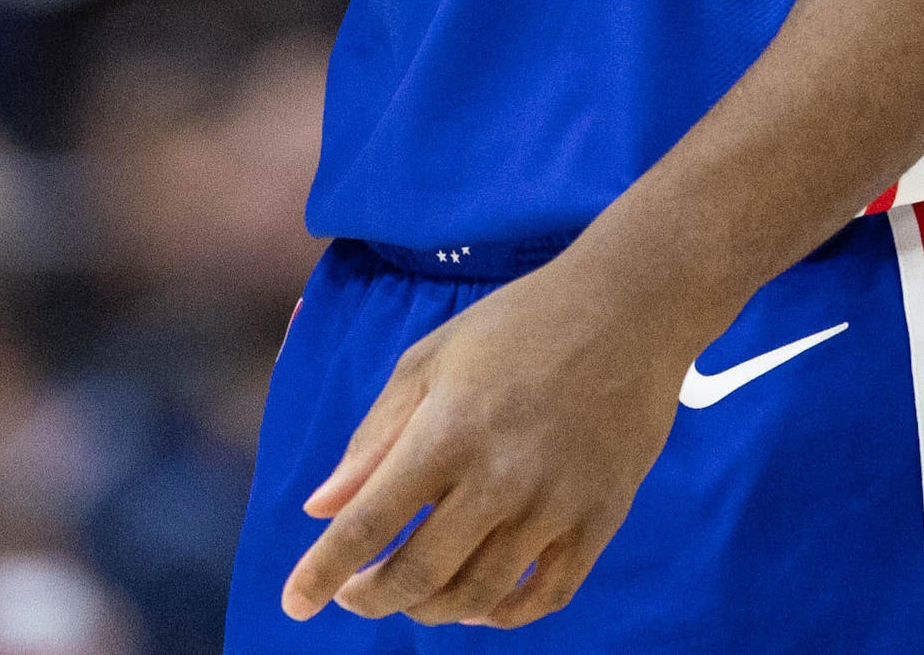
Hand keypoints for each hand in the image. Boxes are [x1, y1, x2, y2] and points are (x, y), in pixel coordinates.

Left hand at [281, 248, 698, 626]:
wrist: (628, 309)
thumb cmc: (516, 325)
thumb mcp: (428, 361)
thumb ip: (373, 438)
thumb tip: (322, 509)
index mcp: (447, 430)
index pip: (369, 522)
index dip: (324, 571)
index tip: (295, 602)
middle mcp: (499, 478)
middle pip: (419, 572)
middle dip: (372, 597)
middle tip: (353, 596)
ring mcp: (554, 506)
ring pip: (478, 595)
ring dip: (432, 609)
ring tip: (409, 598)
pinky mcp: (599, 522)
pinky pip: (544, 597)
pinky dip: (502, 614)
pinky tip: (477, 602)